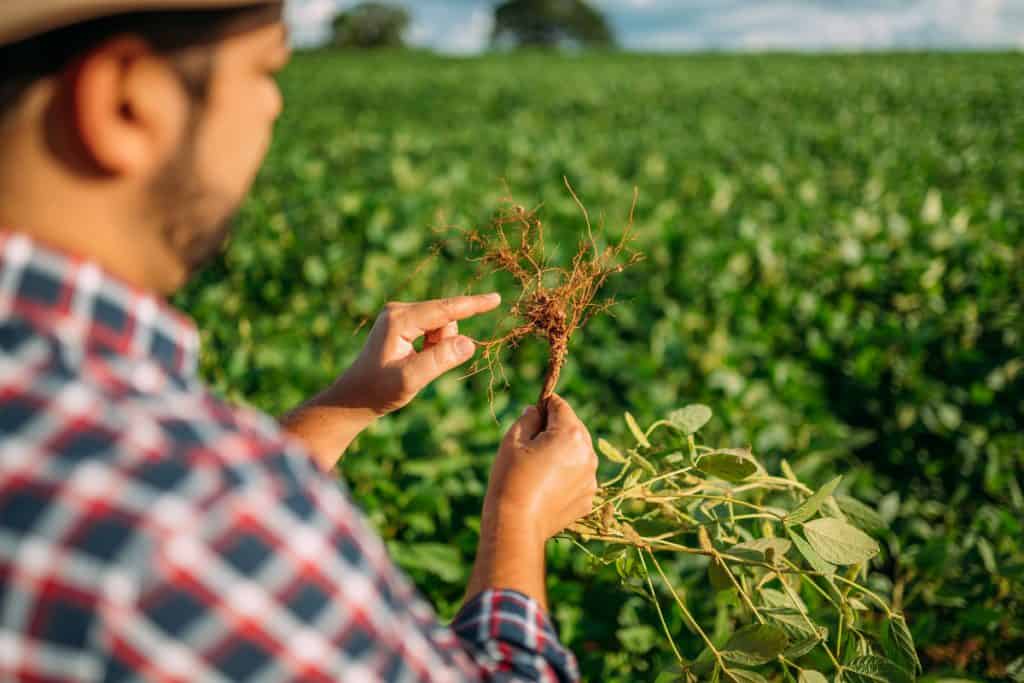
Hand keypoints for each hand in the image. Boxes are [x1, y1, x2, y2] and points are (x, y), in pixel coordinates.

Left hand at [330, 293, 500, 416]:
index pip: (445, 310)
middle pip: (445, 318)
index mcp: (400, 319)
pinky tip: (414, 359)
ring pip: (441, 324)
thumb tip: (469, 343)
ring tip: (416, 364)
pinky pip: (433, 329)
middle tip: (423, 364)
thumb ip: (440, 360)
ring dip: (439, 346)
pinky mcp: (403, 322)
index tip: (496, 299)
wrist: (355, 396)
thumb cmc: (379, 390)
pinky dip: (432, 346)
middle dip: (444, 342)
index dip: (473, 305)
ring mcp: (400, 314)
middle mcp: (399, 310)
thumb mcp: (411, 379)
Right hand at [485, 394, 598, 540]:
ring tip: (537, 468)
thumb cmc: (511, 478)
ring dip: (562, 452)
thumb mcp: (513, 440)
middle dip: (555, 430)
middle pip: (574, 428)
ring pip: (577, 452)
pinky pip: (578, 476)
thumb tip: (536, 410)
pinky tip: (546, 486)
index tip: (531, 415)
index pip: (560, 406)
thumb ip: (528, 418)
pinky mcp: (588, 498)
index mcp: (571, 434)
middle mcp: (588, 453)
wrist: (516, 524)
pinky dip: (566, 475)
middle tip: (530, 445)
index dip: (543, 406)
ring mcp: (590, 478)